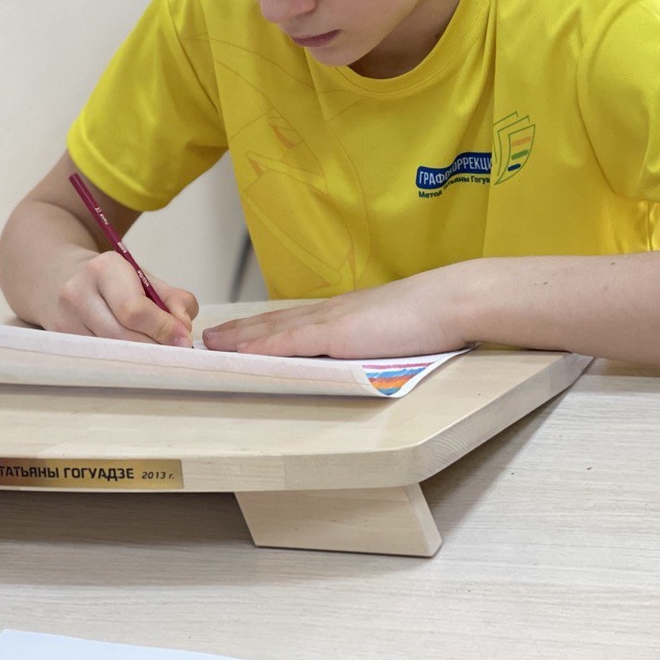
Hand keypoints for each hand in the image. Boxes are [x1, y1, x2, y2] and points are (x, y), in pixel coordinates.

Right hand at [49, 250, 198, 345]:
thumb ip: (175, 301)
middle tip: (175, 353)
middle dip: (154, 347)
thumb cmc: (117, 282)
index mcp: (104, 269)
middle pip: (122, 335)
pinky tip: (132, 355)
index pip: (134, 309)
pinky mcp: (61, 338)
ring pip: (110, 351)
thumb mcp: (148, 280)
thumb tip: (183, 330)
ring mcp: (64, 318)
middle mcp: (78, 292)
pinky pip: (98, 358)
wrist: (68, 278)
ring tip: (155, 352)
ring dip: (139, 357)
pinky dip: (121, 360)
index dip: (163, 329)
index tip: (184, 341)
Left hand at [202, 270, 464, 358]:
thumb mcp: (394, 333)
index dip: (264, 328)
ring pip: (274, 329)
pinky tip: (241, 352)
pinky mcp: (337, 333)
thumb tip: (363, 358)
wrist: (451, 301)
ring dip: (241, 338)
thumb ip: (374, 342)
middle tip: (209, 338)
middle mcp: (331, 313)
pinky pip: (290, 341)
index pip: (294, 322)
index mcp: (345, 315)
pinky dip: (262, 346)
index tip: (239, 333)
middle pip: (275, 323)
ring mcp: (332, 322)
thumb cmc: (433, 318)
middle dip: (241, 332)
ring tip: (212, 344)